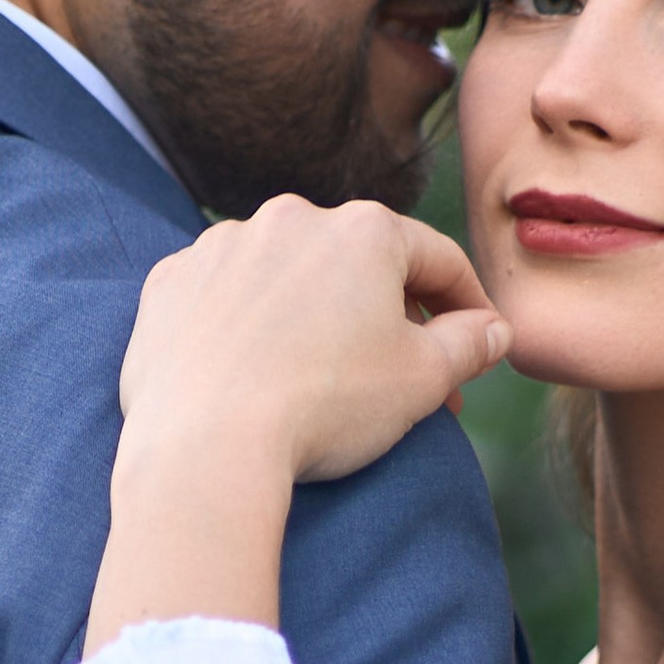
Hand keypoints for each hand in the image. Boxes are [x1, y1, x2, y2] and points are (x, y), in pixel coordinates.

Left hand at [86, 199, 511, 654]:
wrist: (205, 445)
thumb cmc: (324, 407)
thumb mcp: (423, 382)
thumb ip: (468, 346)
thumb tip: (492, 330)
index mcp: (364, 231)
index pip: (436, 259)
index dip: (467, 303)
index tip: (478, 342)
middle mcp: (291, 218)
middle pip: (358, 265)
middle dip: (387, 316)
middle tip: (404, 378)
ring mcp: (221, 246)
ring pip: (287, 276)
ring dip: (312, 315)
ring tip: (321, 376)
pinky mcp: (170, 283)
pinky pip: (225, 298)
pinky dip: (246, 327)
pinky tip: (254, 372)